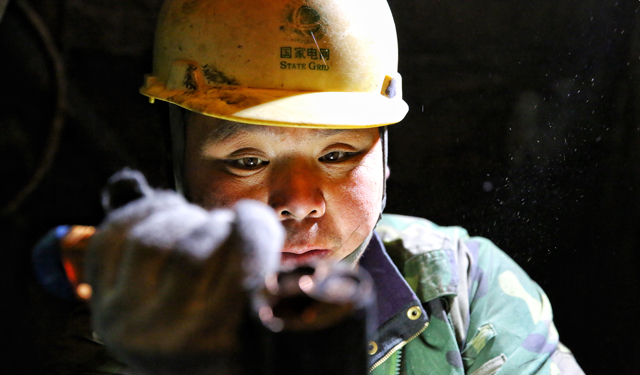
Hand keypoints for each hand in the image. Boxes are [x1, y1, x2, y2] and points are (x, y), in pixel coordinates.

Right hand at [86, 169, 283, 374]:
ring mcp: (178, 335)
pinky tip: (251, 221)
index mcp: (110, 314)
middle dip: (188, 220)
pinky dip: (249, 226)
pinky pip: (240, 254)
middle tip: (212, 226)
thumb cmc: (203, 321)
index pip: (111, 240)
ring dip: (217, 227)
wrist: (244, 365)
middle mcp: (133, 329)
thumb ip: (142, 236)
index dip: (147, 211)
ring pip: (193, 250)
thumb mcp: (158, 290)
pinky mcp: (229, 331)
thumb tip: (125, 182)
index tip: (176, 207)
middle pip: (153, 241)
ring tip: (233, 235)